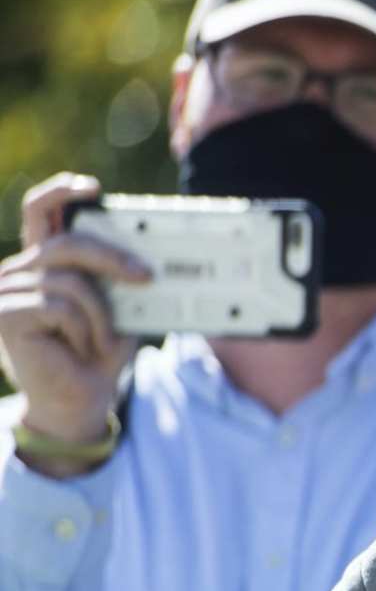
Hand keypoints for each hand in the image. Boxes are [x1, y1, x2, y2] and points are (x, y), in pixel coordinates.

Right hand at [0, 173, 145, 470]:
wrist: (79, 403)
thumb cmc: (96, 355)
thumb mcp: (113, 309)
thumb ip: (114, 280)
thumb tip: (141, 255)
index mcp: (40, 265)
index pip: (39, 213)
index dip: (60, 193)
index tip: (91, 188)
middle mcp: (16, 272)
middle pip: (67, 245)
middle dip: (113, 259)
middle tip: (147, 278)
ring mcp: (4, 292)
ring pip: (71, 282)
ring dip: (100, 315)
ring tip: (99, 341)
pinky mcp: (4, 314)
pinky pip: (61, 306)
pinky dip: (84, 329)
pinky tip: (79, 349)